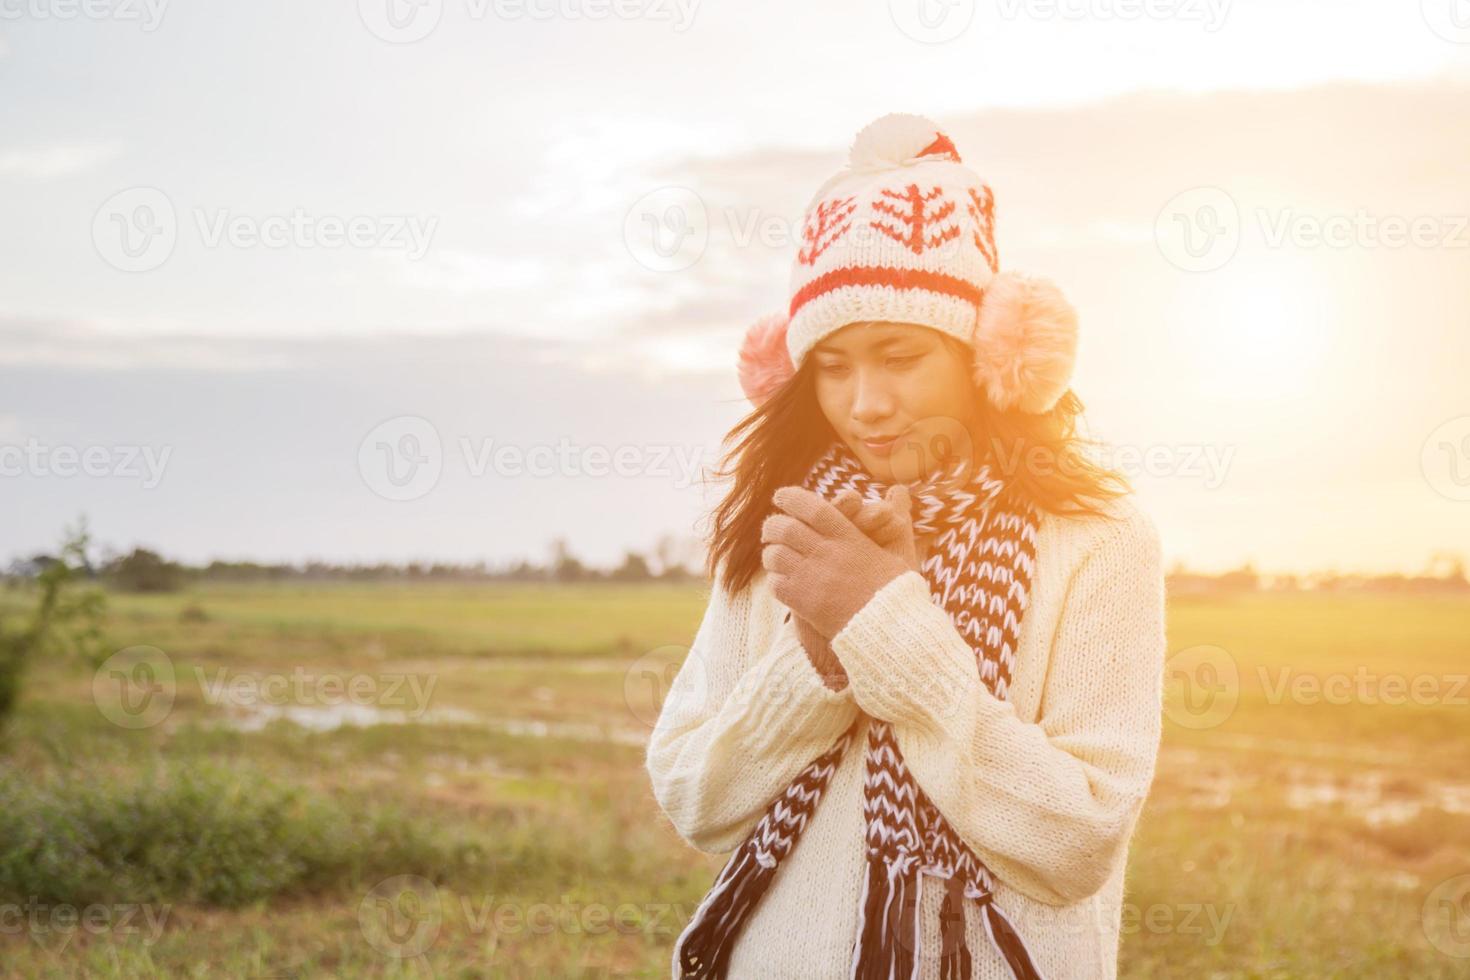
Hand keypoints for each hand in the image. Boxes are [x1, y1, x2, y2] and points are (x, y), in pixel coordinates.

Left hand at [760, 485, 918, 641]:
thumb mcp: (897, 551)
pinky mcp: (804, 603)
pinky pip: (775, 584)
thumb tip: (900, 490)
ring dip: (772, 554)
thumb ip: (894, 520)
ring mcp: (812, 578)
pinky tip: (783, 582)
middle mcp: (826, 554)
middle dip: (772, 525)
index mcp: (849, 538)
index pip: (812, 508)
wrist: (890, 631)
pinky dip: (775, 580)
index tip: (781, 496)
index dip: (792, 498)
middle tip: (770, 528)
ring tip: (775, 556)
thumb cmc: (897, 592)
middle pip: (785, 528)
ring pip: (774, 555)